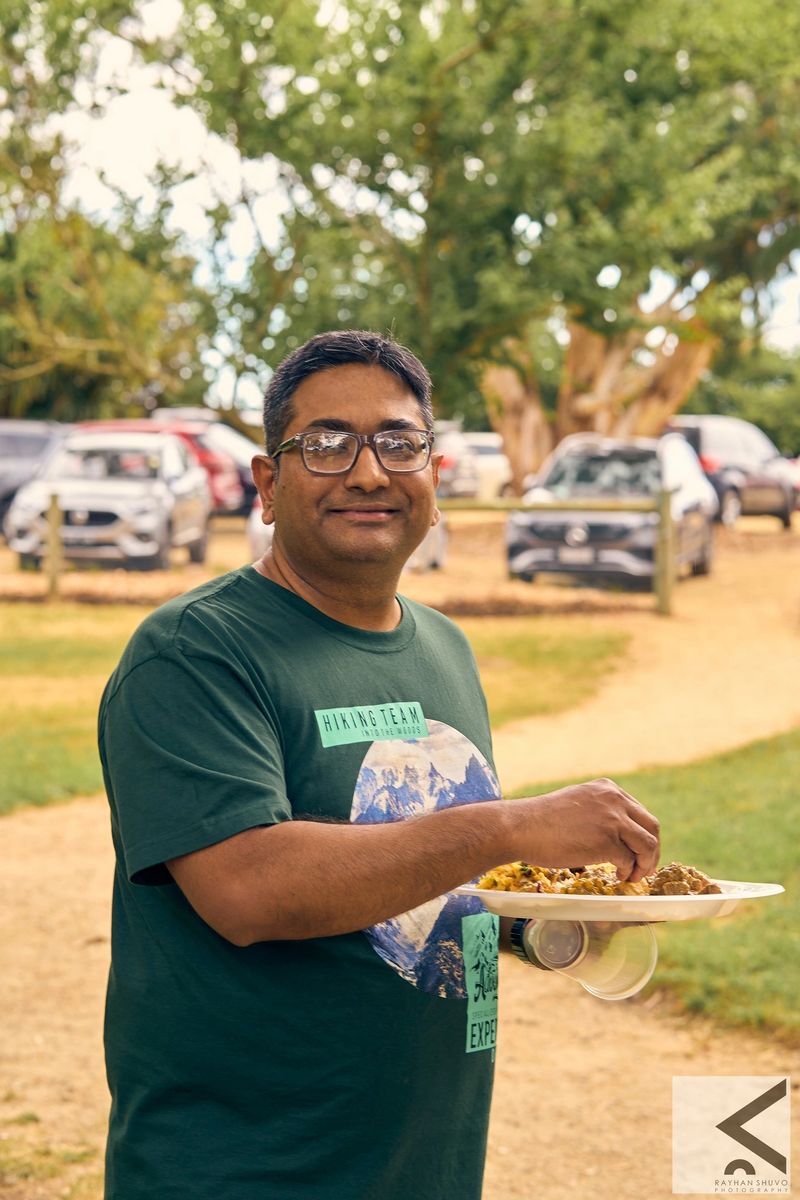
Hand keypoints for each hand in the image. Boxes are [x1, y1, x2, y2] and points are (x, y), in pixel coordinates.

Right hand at [508, 778, 659, 882]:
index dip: (643, 835)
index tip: (639, 850)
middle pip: (651, 827)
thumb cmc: (541, 820)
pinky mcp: (607, 841)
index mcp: (607, 789)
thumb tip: (612, 830)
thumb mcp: (577, 802)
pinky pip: (630, 860)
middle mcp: (614, 800)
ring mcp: (613, 820)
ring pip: (648, 845)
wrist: (521, 826)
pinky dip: (628, 872)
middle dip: (652, 850)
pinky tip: (618, 876)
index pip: (640, 812)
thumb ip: (598, 810)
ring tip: (634, 876)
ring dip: (645, 864)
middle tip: (644, 867)